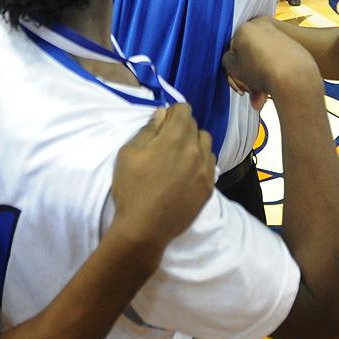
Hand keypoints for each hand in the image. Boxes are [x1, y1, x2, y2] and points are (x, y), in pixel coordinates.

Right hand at [109, 104, 215, 255]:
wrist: (144, 228)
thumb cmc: (132, 188)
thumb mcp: (129, 153)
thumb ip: (149, 129)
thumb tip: (163, 114)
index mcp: (176, 137)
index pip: (184, 109)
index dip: (172, 113)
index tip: (162, 124)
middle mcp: (196, 150)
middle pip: (195, 126)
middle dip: (182, 128)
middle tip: (165, 144)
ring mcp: (205, 170)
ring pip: (206, 145)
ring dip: (194, 145)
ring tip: (178, 159)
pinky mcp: (209, 188)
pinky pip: (210, 166)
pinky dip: (200, 163)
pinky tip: (186, 175)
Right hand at [221, 16, 317, 107]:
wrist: (293, 77)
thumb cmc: (261, 71)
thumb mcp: (234, 68)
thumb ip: (228, 61)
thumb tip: (232, 59)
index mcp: (246, 28)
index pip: (234, 48)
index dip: (235, 68)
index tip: (239, 81)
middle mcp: (264, 27)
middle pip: (251, 55)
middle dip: (249, 77)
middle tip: (249, 91)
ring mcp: (280, 36)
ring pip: (265, 60)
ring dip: (261, 79)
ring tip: (262, 96)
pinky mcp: (294, 46)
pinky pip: (279, 61)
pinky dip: (275, 73)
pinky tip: (275, 88)